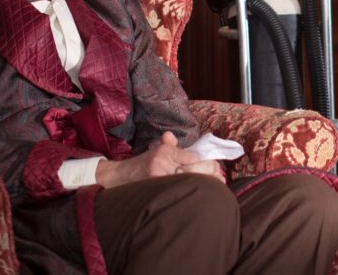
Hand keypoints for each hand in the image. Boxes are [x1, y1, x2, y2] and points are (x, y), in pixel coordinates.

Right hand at [95, 131, 223, 187]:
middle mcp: (163, 160)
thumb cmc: (140, 166)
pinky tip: (197, 196)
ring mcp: (159, 174)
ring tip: (214, 188)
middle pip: (196, 168)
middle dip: (211, 174)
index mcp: (166, 151)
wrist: (117, 178)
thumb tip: (179, 141)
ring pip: (190, 180)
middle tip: (220, 180)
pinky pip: (178, 189)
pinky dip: (189, 192)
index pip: (195, 156)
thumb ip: (171, 146)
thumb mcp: (156, 151)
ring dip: (204, 185)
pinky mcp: (156, 186)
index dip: (210, 164)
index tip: (218, 171)